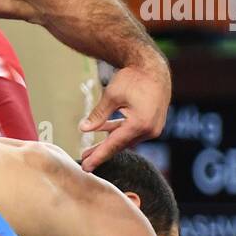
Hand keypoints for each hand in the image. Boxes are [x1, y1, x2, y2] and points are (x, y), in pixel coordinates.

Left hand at [77, 58, 170, 172]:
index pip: (114, 144)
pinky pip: (131, 131)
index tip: (86, 167)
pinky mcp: (152, 123)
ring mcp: (152, 127)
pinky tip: (102, 131)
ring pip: (125, 139)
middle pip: (120, 145)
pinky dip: (117, 131)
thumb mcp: (111, 96)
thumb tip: (83, 129)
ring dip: (108, 142)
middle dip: (101, 153)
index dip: (98, 156)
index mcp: (139, 124)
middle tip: (84, 164)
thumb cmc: (133, 78)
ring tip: (89, 150)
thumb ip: (98, 115)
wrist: (153, 67)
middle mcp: (149, 129)